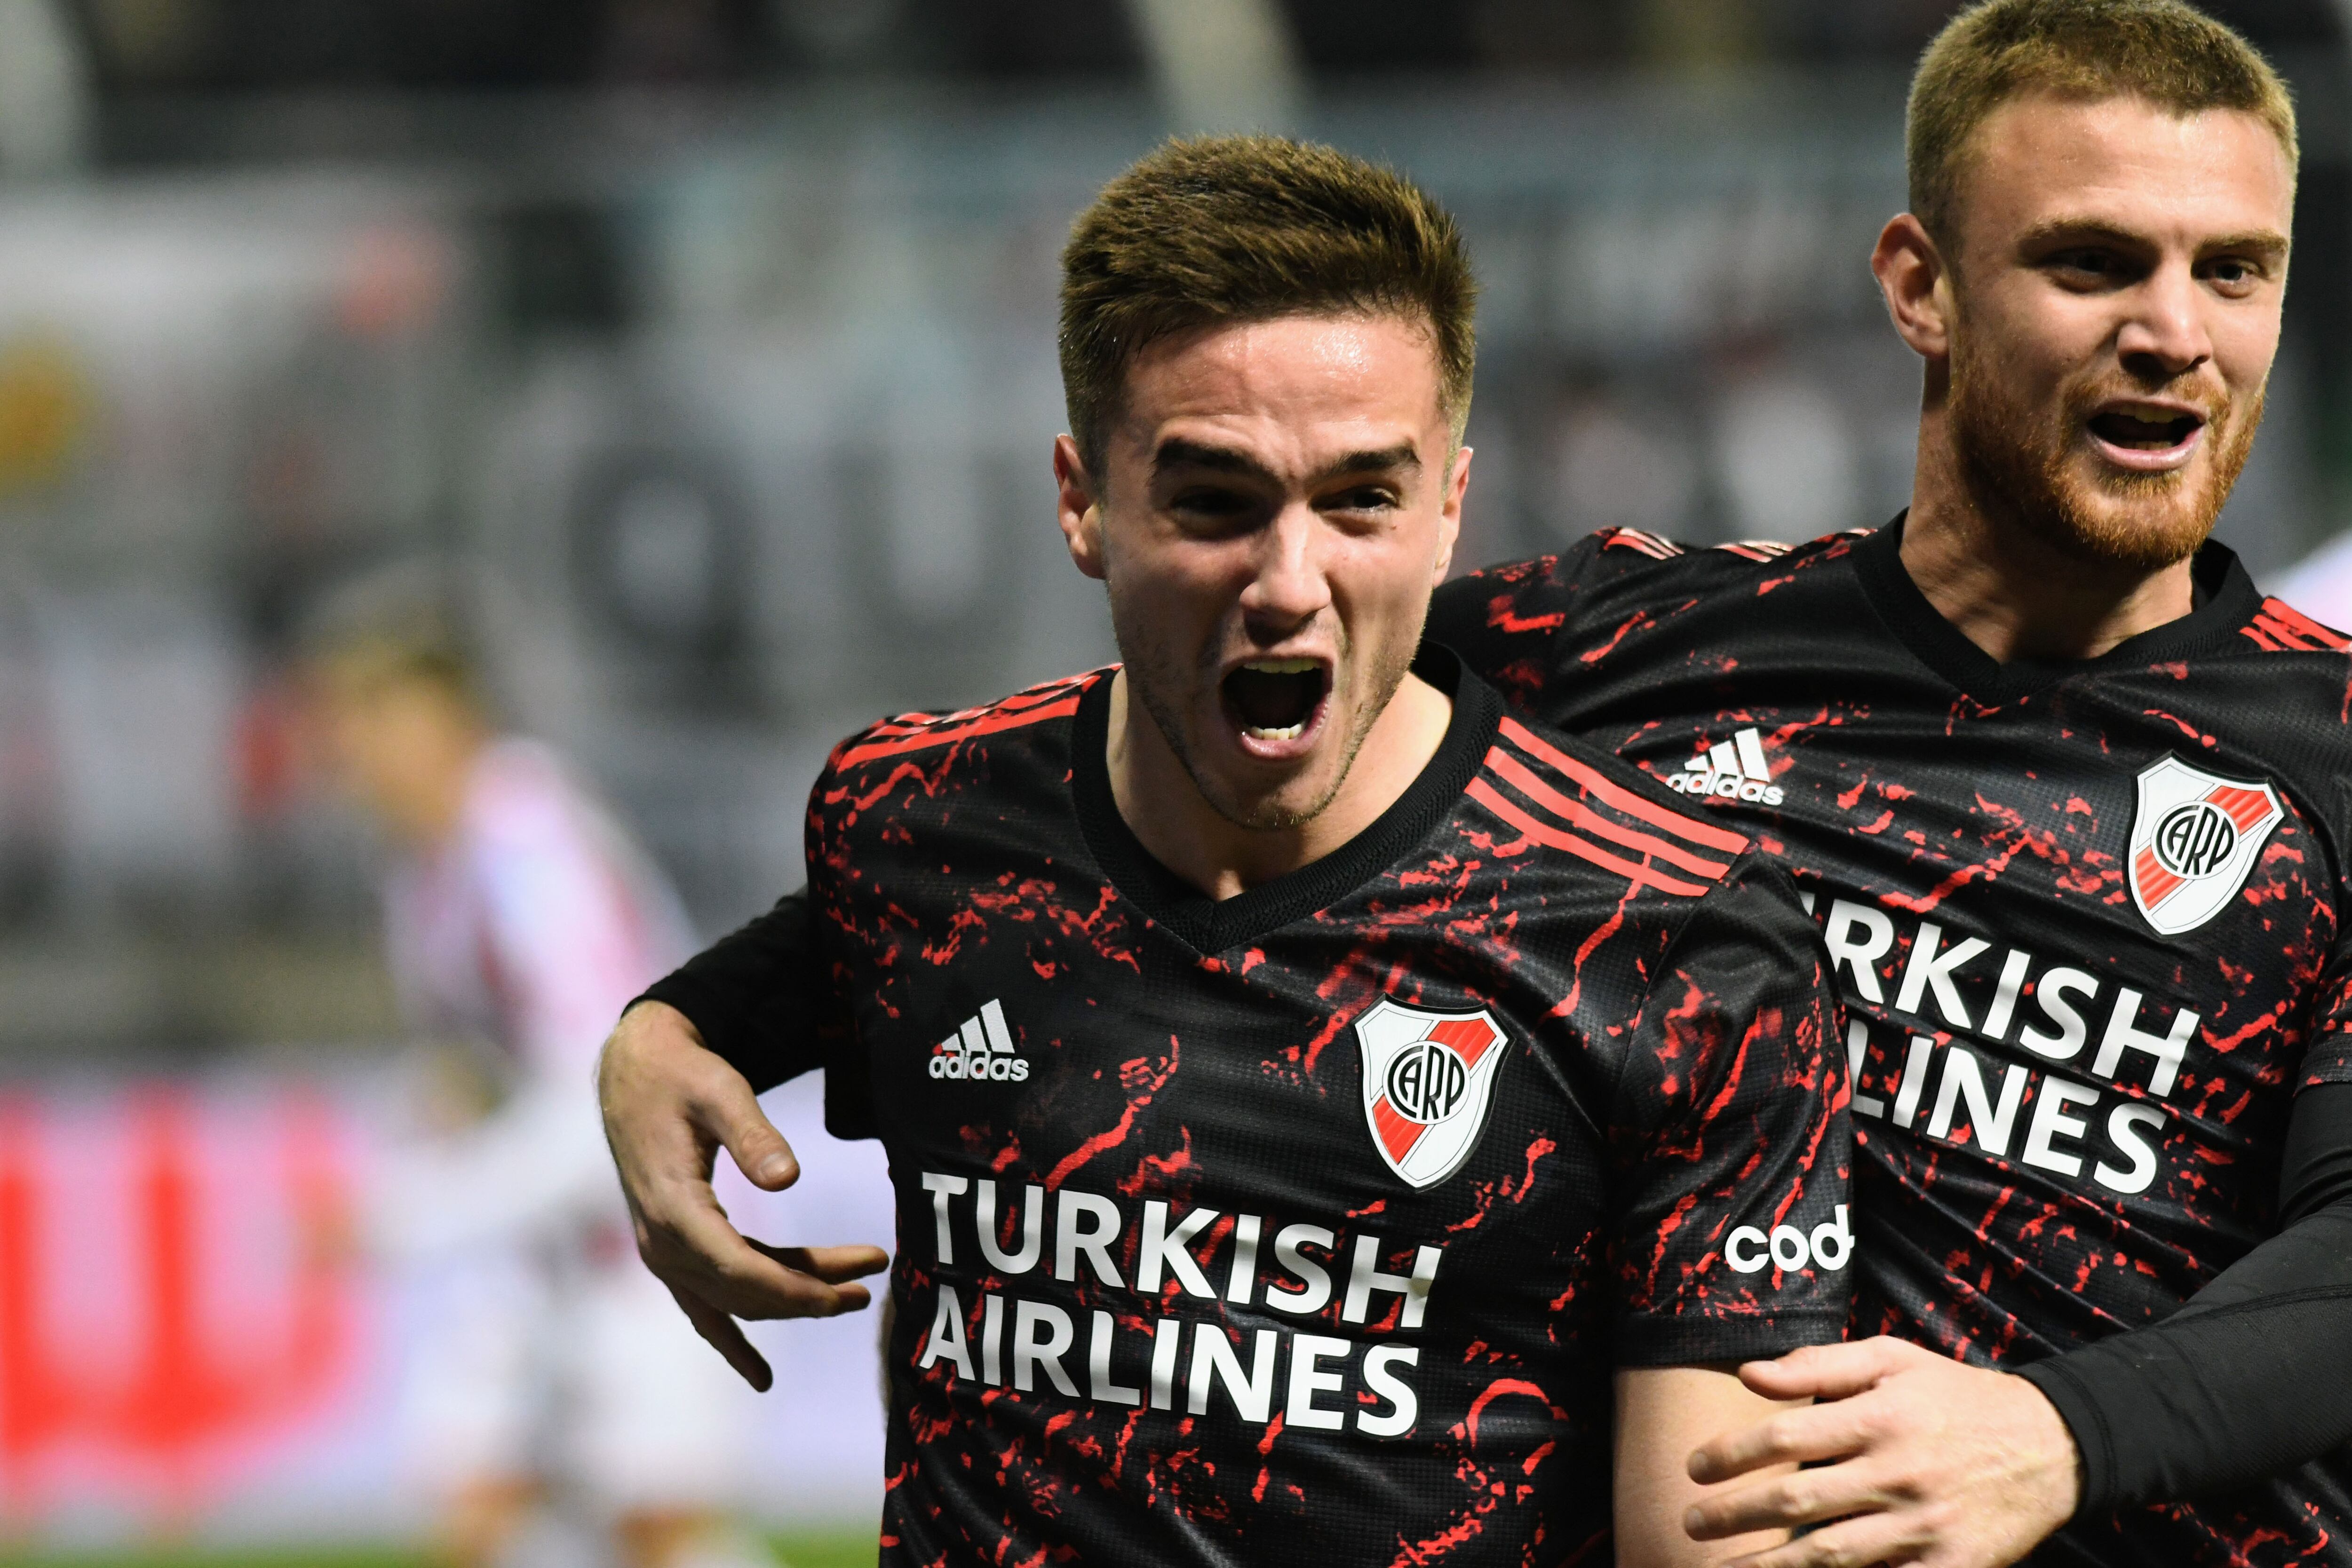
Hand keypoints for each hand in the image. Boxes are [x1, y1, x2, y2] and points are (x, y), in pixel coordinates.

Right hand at [596, 1001, 889, 1389]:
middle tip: (870, 1282)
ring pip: (735, 1297)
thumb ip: (752, 1134)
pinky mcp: (672, 1250)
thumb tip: (789, 1178)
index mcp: (673, 1208)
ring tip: (854, 1293)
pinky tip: (759, 1374)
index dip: (798, 1287)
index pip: (741, 1269)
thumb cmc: (680, 1075)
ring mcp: (664, 1253)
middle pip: (745, 1289)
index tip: (850, 1288)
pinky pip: (705, 1306)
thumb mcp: (719, 1090)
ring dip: (792, 1301)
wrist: (634, 1073)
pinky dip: (734, 1338)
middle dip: (811, 1294)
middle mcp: (663, 1244)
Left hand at [1683, 1336, 2080, 1567]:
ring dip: (1771, 1565)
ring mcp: (1926, 1526)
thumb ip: (1818, 1365)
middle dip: (1734, 1515)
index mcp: (1882, 1418)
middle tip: (1691, 1522)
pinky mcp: (1953, 1566)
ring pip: (1832, 1556)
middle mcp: (1900, 1472)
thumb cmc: (1956, 1397)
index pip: (1784, 1436)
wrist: (2052, 1446)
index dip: (1730, 1455)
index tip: (1694, 1468)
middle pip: (1798, 1499)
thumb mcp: (1893, 1360)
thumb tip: (1749, 1375)